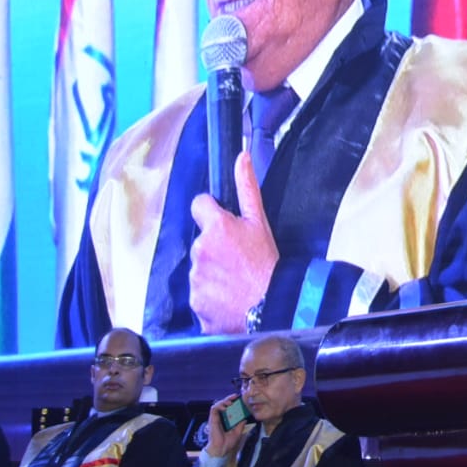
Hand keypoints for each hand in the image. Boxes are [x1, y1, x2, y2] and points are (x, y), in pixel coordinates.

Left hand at [190, 152, 278, 332]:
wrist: (272, 309)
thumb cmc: (268, 266)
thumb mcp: (261, 223)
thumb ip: (247, 188)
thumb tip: (241, 157)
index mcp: (215, 227)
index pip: (199, 205)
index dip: (212, 213)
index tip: (225, 226)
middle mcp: (200, 250)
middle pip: (201, 241)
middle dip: (214, 247)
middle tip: (238, 259)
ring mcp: (195, 278)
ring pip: (200, 268)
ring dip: (212, 272)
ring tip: (236, 281)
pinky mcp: (195, 301)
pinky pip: (200, 293)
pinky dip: (211, 296)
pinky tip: (230, 298)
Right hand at [205, 394, 248, 457]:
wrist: (221, 449)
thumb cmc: (227, 443)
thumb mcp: (237, 432)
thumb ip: (240, 425)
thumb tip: (245, 419)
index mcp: (226, 420)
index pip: (228, 408)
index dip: (232, 402)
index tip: (238, 398)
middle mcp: (220, 418)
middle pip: (222, 404)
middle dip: (228, 398)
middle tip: (235, 396)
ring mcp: (216, 419)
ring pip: (217, 405)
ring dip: (224, 401)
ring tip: (230, 402)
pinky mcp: (212, 420)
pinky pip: (213, 409)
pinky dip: (219, 405)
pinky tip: (225, 406)